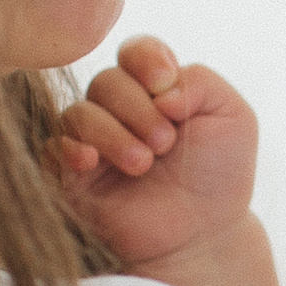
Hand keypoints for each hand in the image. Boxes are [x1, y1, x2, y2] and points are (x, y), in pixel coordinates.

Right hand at [54, 34, 256, 272]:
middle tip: (166, 143)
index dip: (146, 59)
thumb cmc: (219, 175)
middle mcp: (118, 109)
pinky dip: (70, 148)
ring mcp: (93, 141)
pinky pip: (51, 148)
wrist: (203, 235)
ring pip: (78, 113)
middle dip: (136, 108)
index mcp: (154, 88)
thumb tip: (159, 88)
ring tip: (143, 164)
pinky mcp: (72, 176)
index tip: (165, 84)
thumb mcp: (233, 118)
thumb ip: (201, 82)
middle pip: (106, 81)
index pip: (135, 51)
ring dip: (112, 134)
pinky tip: (92, 162)